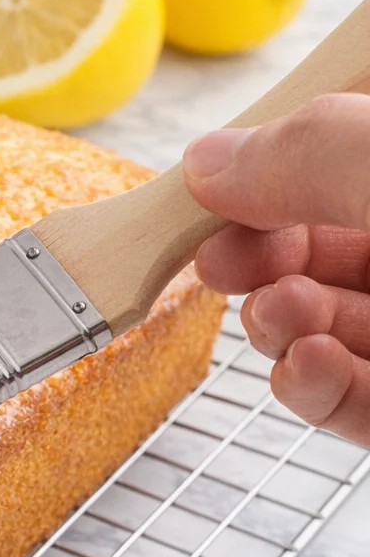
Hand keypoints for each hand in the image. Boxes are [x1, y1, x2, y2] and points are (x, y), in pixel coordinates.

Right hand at [185, 92, 369, 445]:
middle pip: (316, 248)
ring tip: (284, 315)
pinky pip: (349, 402)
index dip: (265, 174)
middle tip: (228, 262)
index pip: (329, 160)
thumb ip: (302, 153)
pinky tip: (307, 366)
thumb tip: (206, 161)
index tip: (212, 192)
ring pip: (323, 327)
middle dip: (256, 259)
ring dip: (278, 325)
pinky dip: (310, 389)